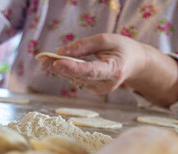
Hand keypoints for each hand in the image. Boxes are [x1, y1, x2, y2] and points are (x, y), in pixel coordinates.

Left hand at [37, 33, 177, 105]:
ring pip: (75, 79)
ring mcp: (100, 90)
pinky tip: (55, 64)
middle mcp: (107, 84)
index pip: (91, 71)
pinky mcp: (94, 90)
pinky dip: (66, 71)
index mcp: (114, 70)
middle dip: (60, 66)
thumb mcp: (106, 40)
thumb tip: (61, 52)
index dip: (73, 68)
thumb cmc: (122, 48)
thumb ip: (84, 46)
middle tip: (43, 58)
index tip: (57, 62)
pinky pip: (77, 80)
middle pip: (79, 76)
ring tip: (44, 59)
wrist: (134, 63)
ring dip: (59, 69)